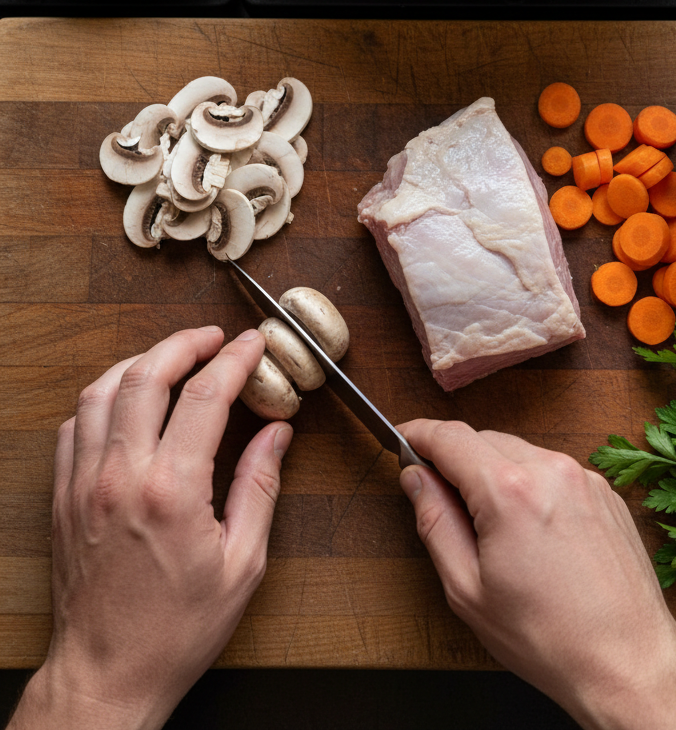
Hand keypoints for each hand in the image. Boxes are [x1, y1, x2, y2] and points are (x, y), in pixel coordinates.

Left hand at [12, 326, 290, 729]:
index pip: (205, 395)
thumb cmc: (176, 629)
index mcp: (172, 491)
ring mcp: (84, 483)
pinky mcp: (63, 496)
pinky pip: (75, 424)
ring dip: (140, 362)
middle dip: (185, 343)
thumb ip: (260, 487)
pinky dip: (102, 398)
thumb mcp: (242, 563)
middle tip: (213, 338)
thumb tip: (277, 434)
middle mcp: (121, 476)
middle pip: (147, 375)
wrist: (107, 673)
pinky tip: (126, 402)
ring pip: (102, 389)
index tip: (252, 344)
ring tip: (170, 358)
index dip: (234, 359)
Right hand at [399, 420, 675, 729]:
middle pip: (484, 439)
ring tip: (494, 531)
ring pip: (520, 452)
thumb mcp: (467, 589)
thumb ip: (434, 522)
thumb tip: (416, 478)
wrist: (627, 663)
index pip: (449, 437)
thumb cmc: (549, 637)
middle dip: (456, 460)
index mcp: (509, 491)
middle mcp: (550, 470)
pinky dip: (532, 485)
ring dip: (495, 473)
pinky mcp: (605, 492)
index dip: (418, 434)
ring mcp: (583, 478)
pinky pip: (553, 470)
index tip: (403, 438)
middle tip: (441, 501)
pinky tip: (533, 534)